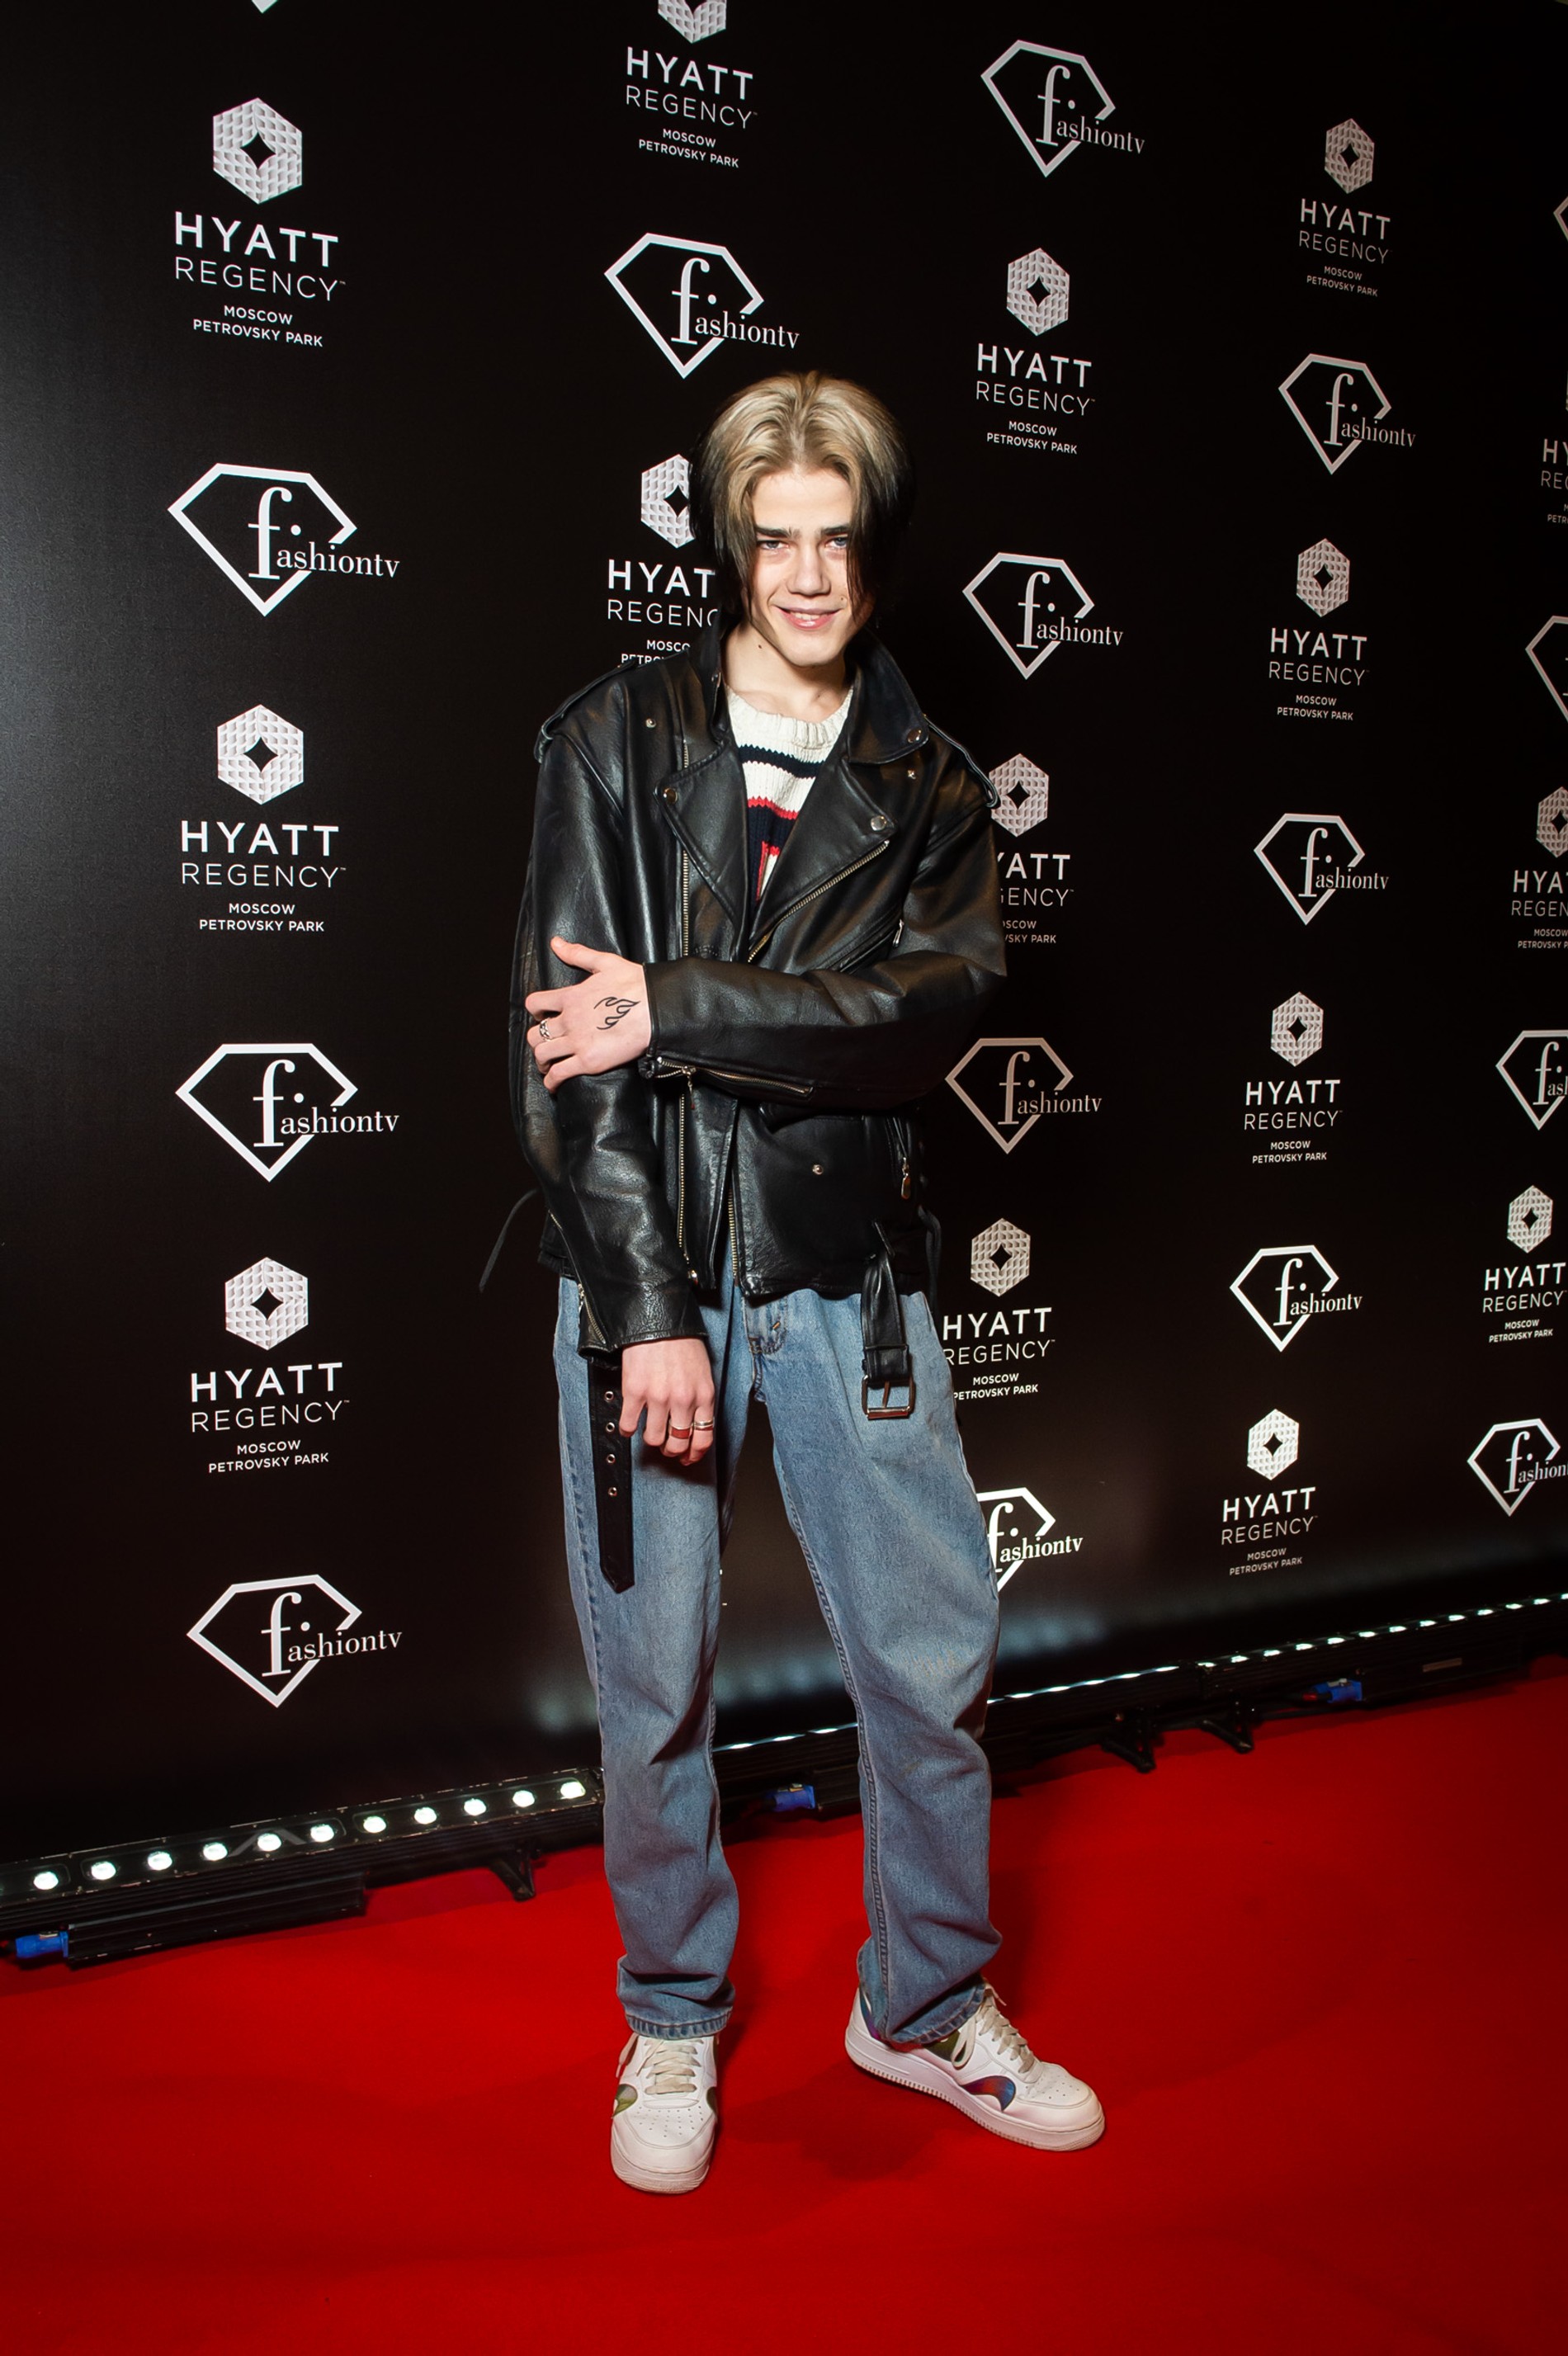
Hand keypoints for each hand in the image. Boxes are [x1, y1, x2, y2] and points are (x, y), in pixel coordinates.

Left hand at [525, 937, 651, 1092]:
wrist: (655, 1008)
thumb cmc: (636, 985)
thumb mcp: (605, 962)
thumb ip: (578, 954)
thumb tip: (556, 943)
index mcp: (571, 996)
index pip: (535, 1004)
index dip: (534, 1012)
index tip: (541, 1018)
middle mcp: (569, 1019)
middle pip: (535, 1033)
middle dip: (537, 1040)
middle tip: (545, 1045)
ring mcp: (577, 1041)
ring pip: (542, 1053)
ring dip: (541, 1061)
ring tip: (547, 1066)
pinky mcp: (588, 1061)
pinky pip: (559, 1074)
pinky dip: (552, 1081)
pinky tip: (553, 1085)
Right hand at [621, 1337, 715, 1464]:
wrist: (658, 1320)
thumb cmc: (681, 1342)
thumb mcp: (702, 1371)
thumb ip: (700, 1397)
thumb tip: (692, 1422)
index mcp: (703, 1395)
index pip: (703, 1437)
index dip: (694, 1454)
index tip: (687, 1457)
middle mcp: (683, 1400)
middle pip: (678, 1443)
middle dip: (671, 1450)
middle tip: (666, 1447)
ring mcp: (658, 1397)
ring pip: (654, 1438)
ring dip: (650, 1440)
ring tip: (648, 1432)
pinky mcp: (635, 1392)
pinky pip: (629, 1424)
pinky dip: (628, 1429)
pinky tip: (629, 1426)